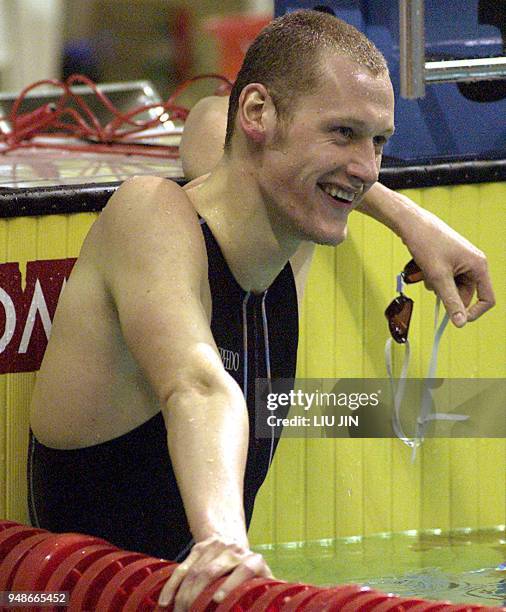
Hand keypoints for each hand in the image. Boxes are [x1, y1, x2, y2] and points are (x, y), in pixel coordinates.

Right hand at [157, 535, 273, 610]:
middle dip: (198, 597)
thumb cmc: (252, 576)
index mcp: (254, 560)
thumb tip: (281, 605)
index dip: (231, 584)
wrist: (235, 546)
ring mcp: (215, 547)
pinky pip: (182, 568)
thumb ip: (270, 595)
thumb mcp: (264, 584)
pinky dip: (172, 586)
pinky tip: (165, 602)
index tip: (217, 600)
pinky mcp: (198, 548)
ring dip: (183, 596)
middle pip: (212, 571)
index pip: (243, 570)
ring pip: (195, 571)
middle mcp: (234, 550)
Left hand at [400, 209, 494, 326]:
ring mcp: (462, 262)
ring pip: (452, 288)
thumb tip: (460, 323)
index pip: (487, 299)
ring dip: (438, 286)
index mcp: (479, 266)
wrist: (412, 224)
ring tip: (427, 272)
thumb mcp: (438, 277)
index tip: (456, 320)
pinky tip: (425, 268)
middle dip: (447, 294)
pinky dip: (434, 279)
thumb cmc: (427, 244)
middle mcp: (474, 264)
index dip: (474, 312)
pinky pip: (445, 279)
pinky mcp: (450, 261)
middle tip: (432, 284)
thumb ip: (451, 301)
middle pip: (465, 294)